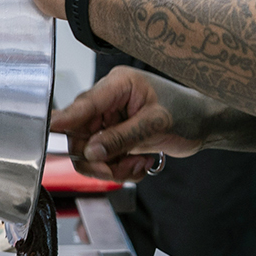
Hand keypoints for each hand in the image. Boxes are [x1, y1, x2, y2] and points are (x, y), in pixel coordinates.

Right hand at [50, 66, 222, 180]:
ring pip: (91, 153)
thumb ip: (121, 138)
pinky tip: (141, 164)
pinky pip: (105, 161)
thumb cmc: (187, 112)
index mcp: (117, 85)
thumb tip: (90, 151)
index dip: (66, 120)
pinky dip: (121, 170)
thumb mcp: (155, 123)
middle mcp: (108, 102)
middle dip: (98, 159)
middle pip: (80, 135)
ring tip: (137, 165)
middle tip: (117, 169)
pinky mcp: (116, 138)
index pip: (84, 104)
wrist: (205, 124)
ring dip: (112, 168)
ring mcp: (111, 121)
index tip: (50, 130)